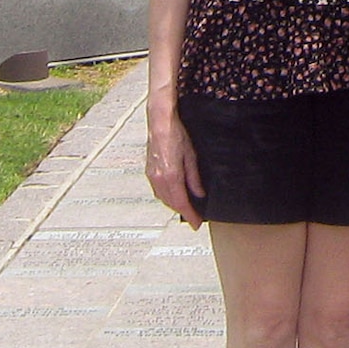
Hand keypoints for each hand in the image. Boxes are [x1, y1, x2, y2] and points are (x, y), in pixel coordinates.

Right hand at [145, 110, 204, 228]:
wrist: (160, 124)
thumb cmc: (176, 135)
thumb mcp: (191, 156)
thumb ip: (194, 178)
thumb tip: (199, 193)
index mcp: (171, 176)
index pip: (182, 203)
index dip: (190, 215)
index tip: (196, 223)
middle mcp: (159, 179)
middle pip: (172, 203)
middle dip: (183, 212)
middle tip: (194, 217)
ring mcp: (152, 176)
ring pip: (163, 199)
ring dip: (174, 205)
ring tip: (186, 207)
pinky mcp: (149, 172)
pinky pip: (158, 191)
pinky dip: (167, 197)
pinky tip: (173, 195)